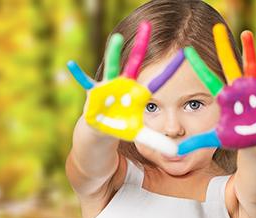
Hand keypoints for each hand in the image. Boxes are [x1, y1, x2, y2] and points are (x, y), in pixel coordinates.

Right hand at [67, 22, 184, 155]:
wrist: (101, 130)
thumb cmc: (121, 127)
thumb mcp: (140, 135)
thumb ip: (157, 141)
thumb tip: (176, 153)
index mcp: (137, 93)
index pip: (157, 81)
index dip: (169, 70)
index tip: (185, 53)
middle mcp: (124, 85)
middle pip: (134, 63)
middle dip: (141, 46)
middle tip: (149, 25)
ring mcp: (109, 87)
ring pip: (112, 68)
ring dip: (113, 54)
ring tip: (117, 38)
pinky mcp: (94, 94)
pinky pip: (85, 83)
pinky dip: (78, 74)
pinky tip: (71, 64)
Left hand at [178, 23, 255, 154]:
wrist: (253, 141)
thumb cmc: (233, 137)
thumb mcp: (214, 138)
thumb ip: (194, 142)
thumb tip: (174, 152)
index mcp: (223, 97)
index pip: (208, 79)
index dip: (198, 66)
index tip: (186, 52)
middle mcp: (236, 89)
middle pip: (228, 65)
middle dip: (222, 48)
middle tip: (216, 29)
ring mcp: (252, 89)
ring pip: (249, 66)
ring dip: (249, 50)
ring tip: (245, 33)